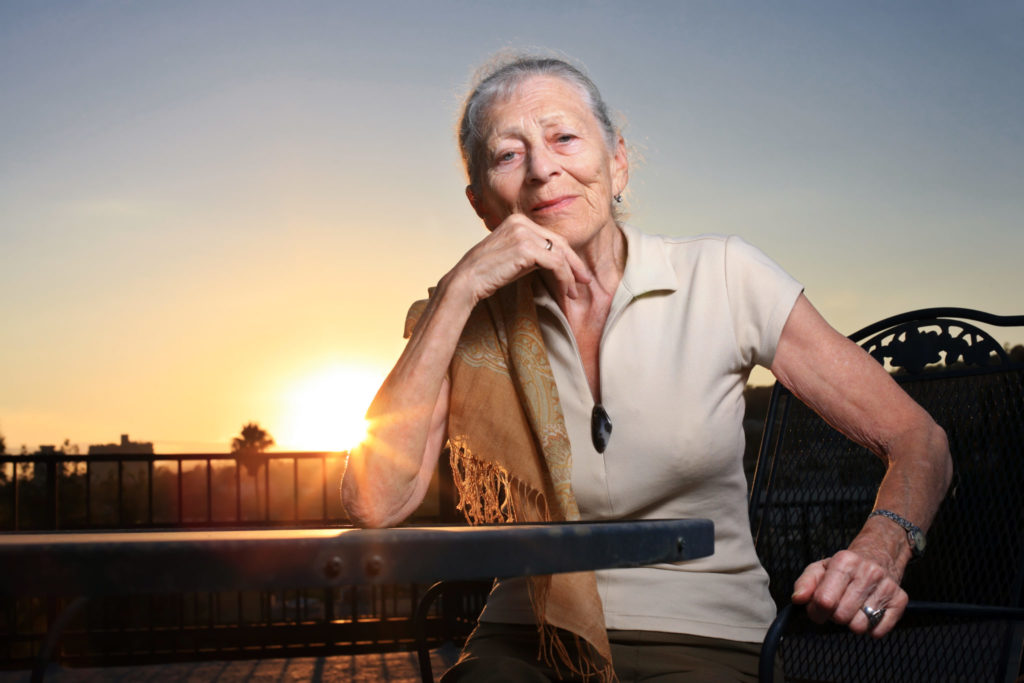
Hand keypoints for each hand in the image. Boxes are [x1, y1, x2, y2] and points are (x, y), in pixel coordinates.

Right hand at [447, 214, 591, 304]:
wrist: (467, 280)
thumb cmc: (488, 273)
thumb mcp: (515, 257)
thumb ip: (535, 253)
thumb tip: (559, 263)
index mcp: (518, 219)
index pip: (552, 238)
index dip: (569, 257)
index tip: (577, 274)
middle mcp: (521, 222)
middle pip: (560, 243)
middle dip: (575, 265)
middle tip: (585, 282)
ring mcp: (523, 233)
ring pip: (560, 255)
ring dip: (571, 276)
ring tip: (574, 292)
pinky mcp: (525, 248)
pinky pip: (556, 263)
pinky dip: (564, 278)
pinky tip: (565, 291)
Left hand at [790, 545, 908, 637]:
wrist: (879, 555)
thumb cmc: (845, 567)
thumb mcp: (820, 568)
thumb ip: (804, 583)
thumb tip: (798, 599)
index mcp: (845, 561)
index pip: (824, 600)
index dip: (816, 611)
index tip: (817, 608)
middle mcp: (868, 572)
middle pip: (841, 616)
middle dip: (834, 617)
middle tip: (837, 606)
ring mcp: (886, 586)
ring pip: (860, 627)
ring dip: (851, 623)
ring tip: (852, 608)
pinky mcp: (900, 600)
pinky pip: (879, 631)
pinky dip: (870, 629)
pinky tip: (868, 613)